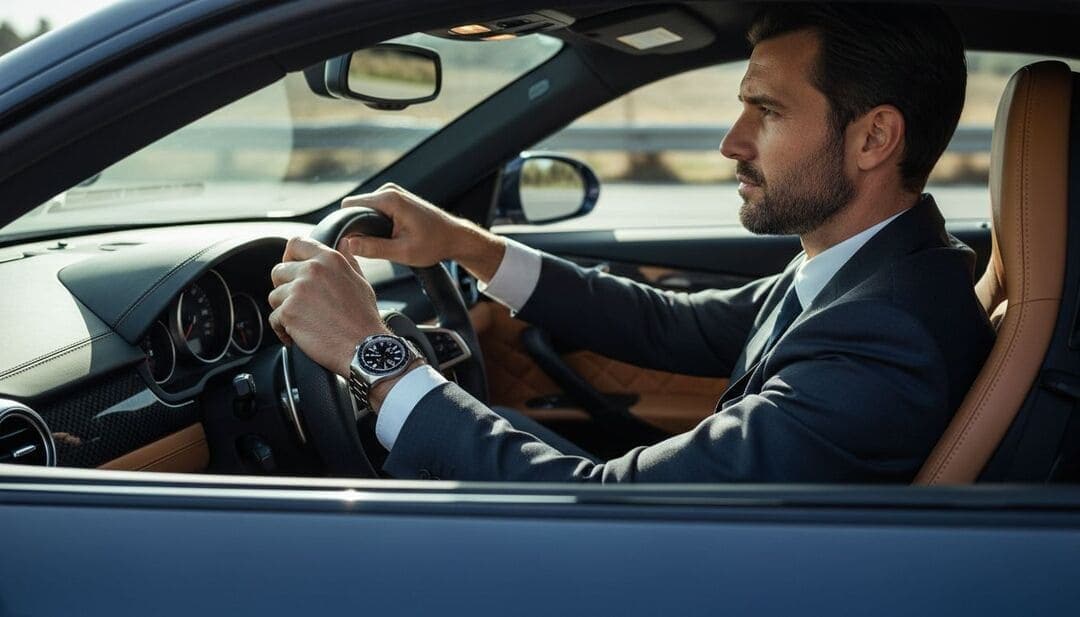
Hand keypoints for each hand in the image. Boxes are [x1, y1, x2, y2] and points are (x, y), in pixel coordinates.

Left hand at [268, 236, 388, 377]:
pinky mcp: (288, 311)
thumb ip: (348, 260)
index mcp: (330, 260)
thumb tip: (344, 242)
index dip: (290, 257)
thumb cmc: (364, 319)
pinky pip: (273, 318)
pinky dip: (283, 329)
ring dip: (285, 310)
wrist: (364, 348)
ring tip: (304, 322)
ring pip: (274, 296)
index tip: (292, 269)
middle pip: (279, 271)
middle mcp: (312, 270)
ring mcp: (298, 290)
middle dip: (285, 288)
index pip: (296, 244)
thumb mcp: (361, 282)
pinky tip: (299, 335)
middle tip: (300, 304)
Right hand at [339, 183, 505, 281]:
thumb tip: (347, 245)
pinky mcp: (395, 199)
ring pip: (364, 210)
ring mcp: (392, 193)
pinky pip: (374, 210)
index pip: (349, 206)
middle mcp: (388, 190)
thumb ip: (373, 248)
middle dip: (359, 227)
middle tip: (373, 247)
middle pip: (355, 208)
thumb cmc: (434, 244)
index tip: (352, 243)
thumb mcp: (402, 252)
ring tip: (386, 242)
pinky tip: (390, 236)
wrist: (455, 237)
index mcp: (388, 198)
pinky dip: (376, 224)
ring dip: (369, 227)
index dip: (347, 225)